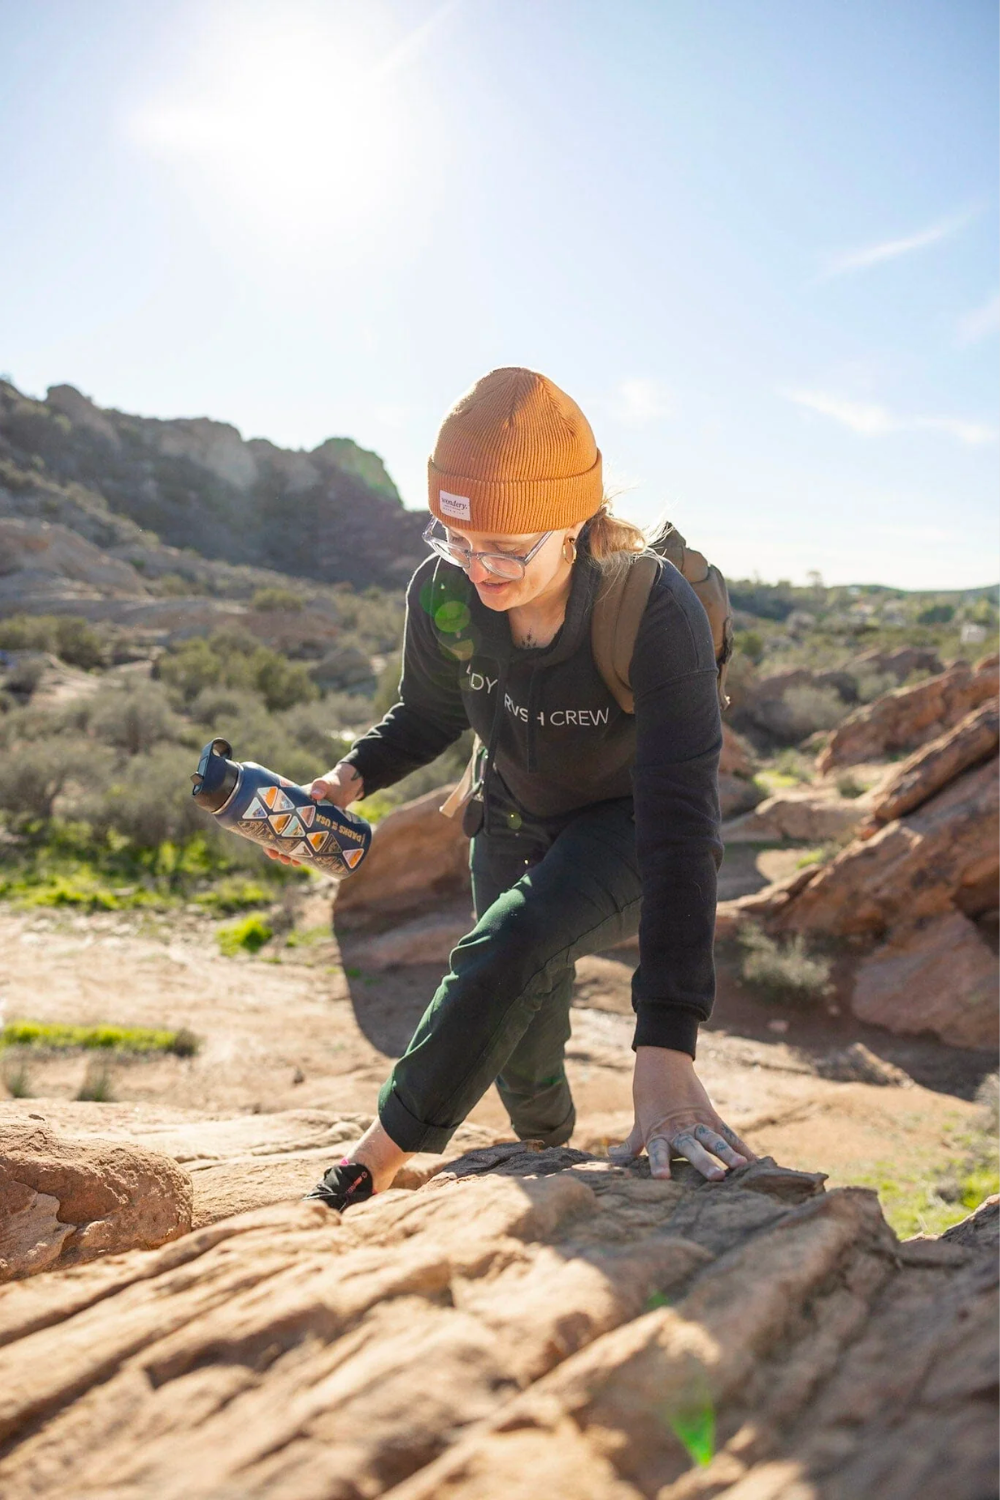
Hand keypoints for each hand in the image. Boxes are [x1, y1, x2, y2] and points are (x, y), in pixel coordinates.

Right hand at [265, 762, 363, 865]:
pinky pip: (307, 845)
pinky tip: (302, 862)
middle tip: (280, 858)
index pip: (273, 822)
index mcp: (290, 807)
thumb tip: (316, 793)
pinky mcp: (317, 832)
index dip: (269, 837)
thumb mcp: (325, 784)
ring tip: (291, 863)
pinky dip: (304, 854)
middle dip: (278, 850)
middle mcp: (296, 818)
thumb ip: (321, 785)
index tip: (269, 848)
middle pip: (281, 837)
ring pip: (294, 843)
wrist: (344, 790)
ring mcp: (306, 826)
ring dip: (290, 855)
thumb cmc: (331, 785)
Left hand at [609, 1046, 755, 1181]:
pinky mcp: (711, 1117)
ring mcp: (698, 1123)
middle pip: (693, 1149)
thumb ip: (630, 1146)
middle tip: (716, 1179)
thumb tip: (611, 1158)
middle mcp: (680, 1131)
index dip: (660, 1165)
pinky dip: (741, 1147)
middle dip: (705, 1164)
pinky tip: (755, 1162)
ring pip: (714, 1141)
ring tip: (741, 1167)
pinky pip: (728, 1134)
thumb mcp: (640, 1123)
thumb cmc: (648, 1100)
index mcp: (659, 1135)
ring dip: (728, 1154)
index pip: (658, 1153)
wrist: (663, 1066)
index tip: (662, 1179)